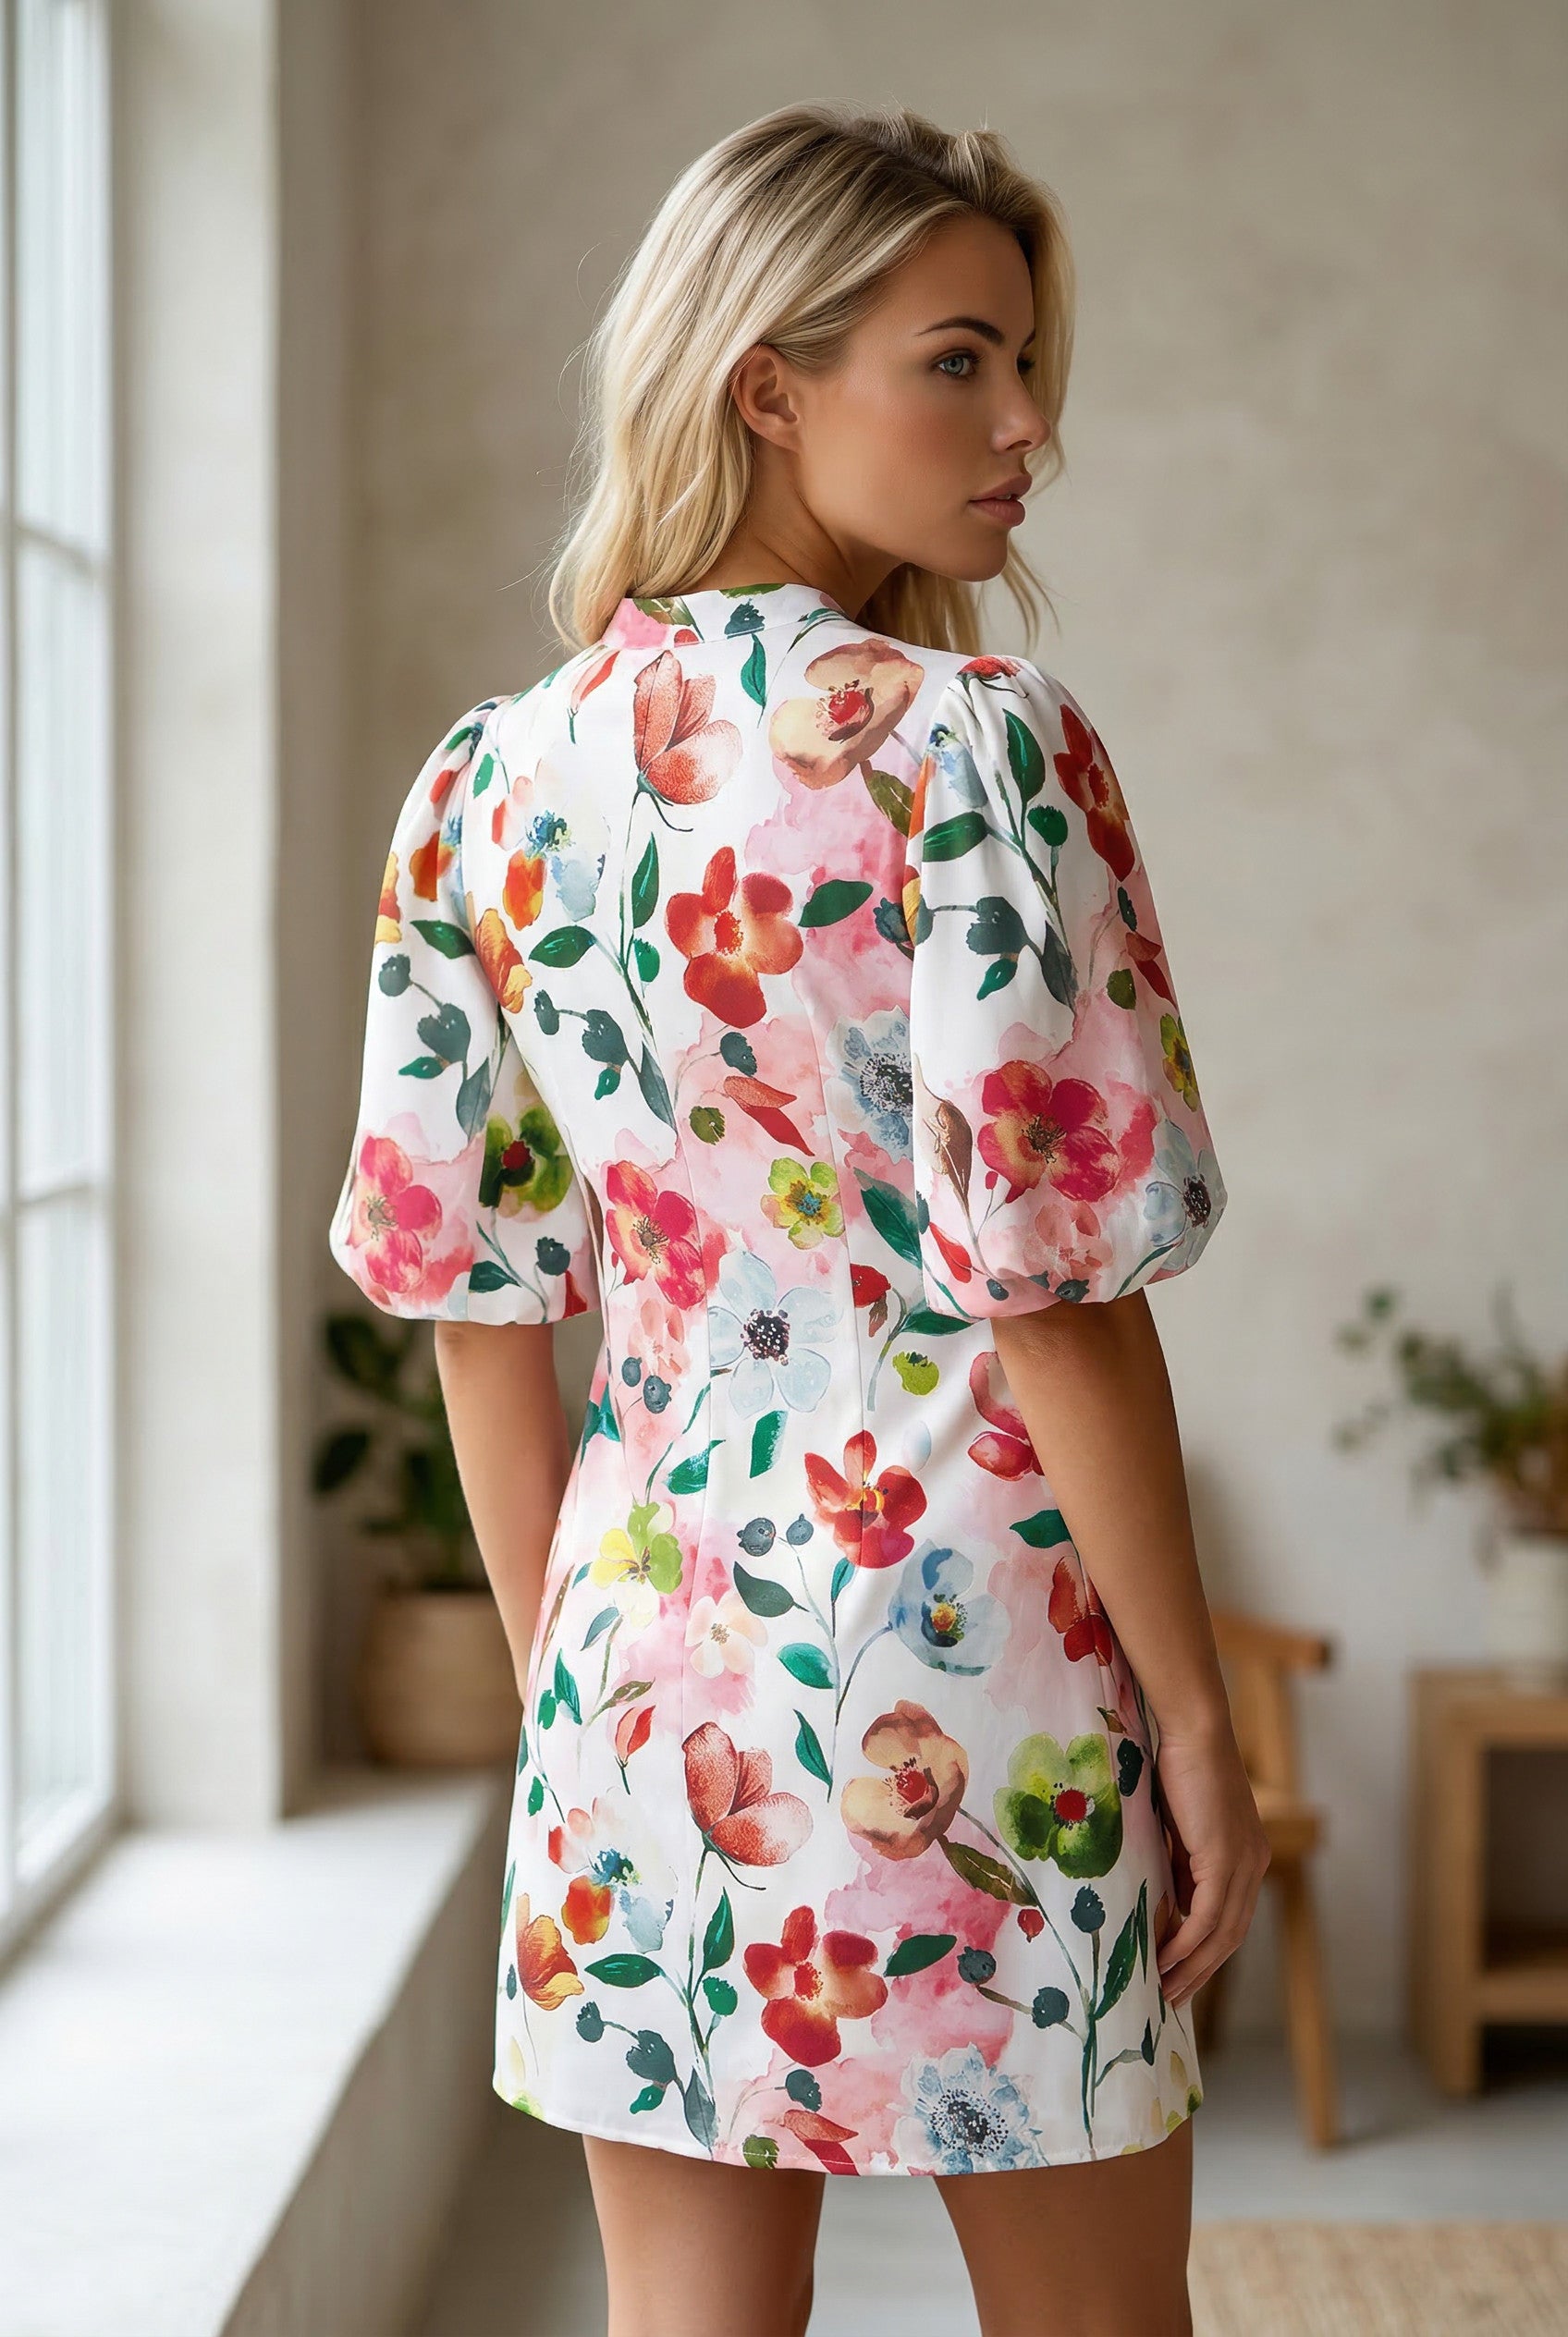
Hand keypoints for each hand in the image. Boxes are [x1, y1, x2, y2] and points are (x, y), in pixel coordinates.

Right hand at [1152, 1719, 1269, 2007]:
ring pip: (1221, 1934)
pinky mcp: (1224, 1861)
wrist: (1194, 1730)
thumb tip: (1162, 1896)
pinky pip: (1206, 1917)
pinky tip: (1164, 1960)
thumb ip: (1179, 1859)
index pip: (1230, 1918)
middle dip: (1201, 1972)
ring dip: (1192, 1967)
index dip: (1207, 1951)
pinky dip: (1186, 1944)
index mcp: (1248, 1855)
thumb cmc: (1181, 1764)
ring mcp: (1243, 1864)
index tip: (1180, 1974)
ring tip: (1163, 1990)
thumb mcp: (1180, 1824)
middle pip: (1231, 1937)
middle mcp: (1254, 1865)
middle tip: (1171, 1998)